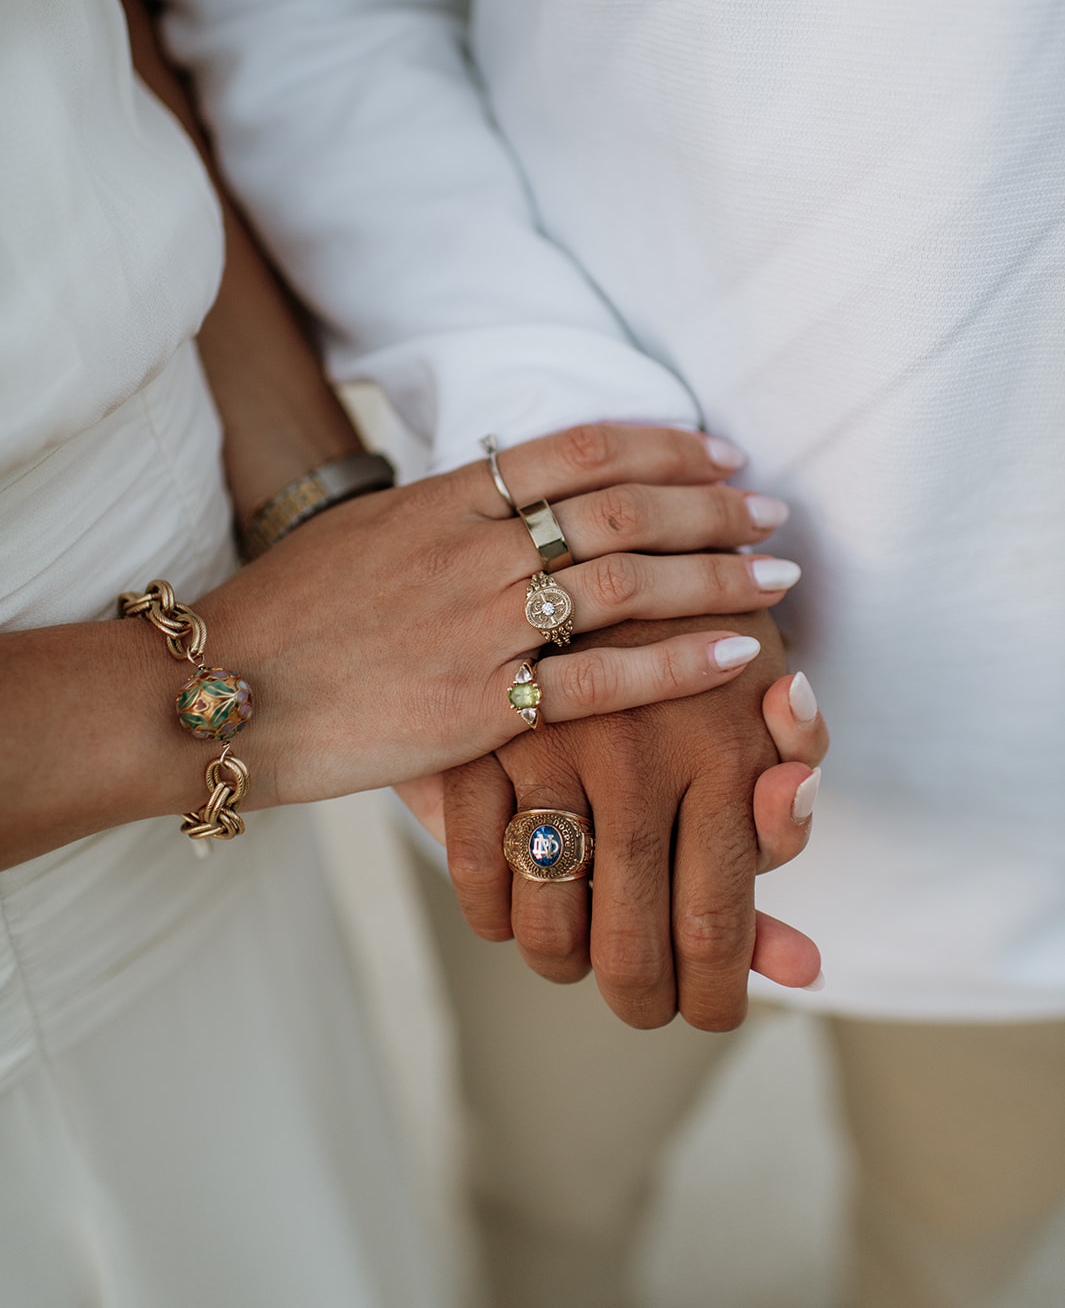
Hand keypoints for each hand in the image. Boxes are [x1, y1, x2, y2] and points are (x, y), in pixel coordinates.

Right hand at [204, 425, 796, 806]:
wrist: (219, 692)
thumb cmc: (289, 613)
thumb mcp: (366, 533)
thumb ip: (447, 513)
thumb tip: (511, 490)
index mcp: (443, 499)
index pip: (577, 449)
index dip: (663, 443)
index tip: (720, 450)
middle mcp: (470, 550)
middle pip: (621, 507)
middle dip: (712, 504)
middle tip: (772, 509)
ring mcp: (477, 626)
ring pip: (628, 584)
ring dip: (718, 573)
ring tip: (779, 576)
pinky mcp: (478, 706)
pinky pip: (603, 680)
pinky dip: (680, 662)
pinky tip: (738, 650)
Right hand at [442, 614, 828, 1031]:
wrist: (604, 547)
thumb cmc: (697, 652)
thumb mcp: (755, 733)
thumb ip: (776, 843)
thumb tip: (805, 969)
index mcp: (723, 753)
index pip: (718, 925)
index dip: (712, 995)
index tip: (707, 1015)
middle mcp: (639, 751)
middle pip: (627, 943)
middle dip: (637, 998)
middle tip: (643, 1005)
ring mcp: (549, 740)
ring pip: (541, 920)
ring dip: (557, 961)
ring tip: (575, 957)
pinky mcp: (478, 731)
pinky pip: (472, 868)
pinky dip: (487, 911)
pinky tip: (511, 909)